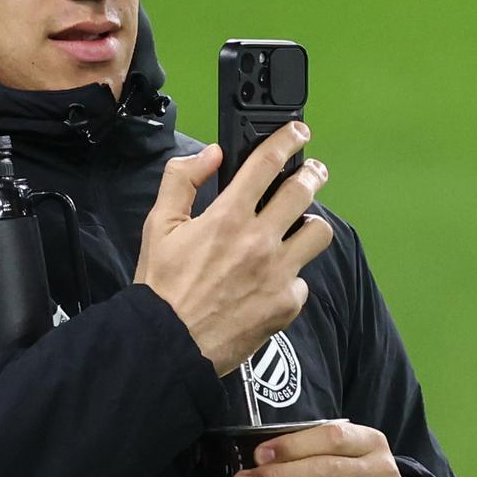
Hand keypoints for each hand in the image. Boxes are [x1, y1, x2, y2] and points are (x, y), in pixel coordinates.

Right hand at [133, 124, 334, 375]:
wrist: (169, 344)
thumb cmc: (162, 287)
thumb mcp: (158, 226)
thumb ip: (181, 181)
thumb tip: (210, 154)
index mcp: (227, 217)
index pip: (267, 164)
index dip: (287, 140)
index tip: (297, 132)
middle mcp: (259, 241)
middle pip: (303, 191)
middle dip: (312, 174)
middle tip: (313, 172)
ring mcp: (278, 273)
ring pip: (318, 232)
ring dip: (310, 224)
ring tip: (300, 227)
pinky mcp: (287, 303)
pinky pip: (303, 279)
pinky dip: (291, 275)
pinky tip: (274, 279)